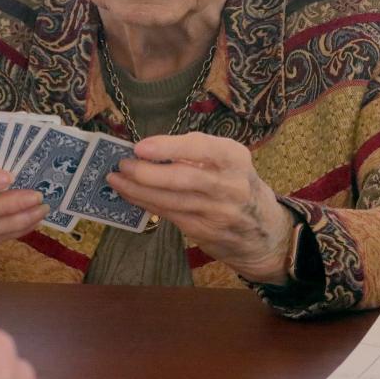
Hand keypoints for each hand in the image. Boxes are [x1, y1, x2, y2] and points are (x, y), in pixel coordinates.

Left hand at [106, 132, 294, 283]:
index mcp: (234, 157)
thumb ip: (196, 151)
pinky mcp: (205, 231)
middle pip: (182, 179)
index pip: (201, 148)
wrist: (264, 231)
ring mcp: (218, 212)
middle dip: (146, 173)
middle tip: (122, 164)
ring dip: (138, 190)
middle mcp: (229, 184)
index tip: (140, 147)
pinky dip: (145, 204)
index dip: (169, 147)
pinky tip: (130, 195)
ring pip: (170, 201)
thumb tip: (149, 149)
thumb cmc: (236, 182)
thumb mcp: (228, 160)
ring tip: (116, 179)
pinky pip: (169, 215)